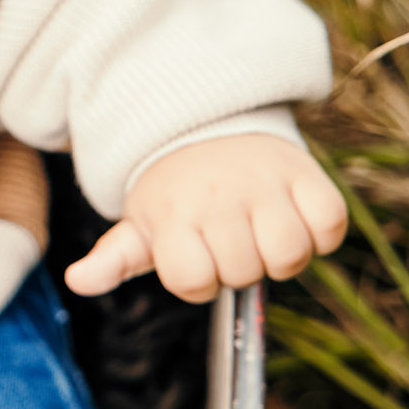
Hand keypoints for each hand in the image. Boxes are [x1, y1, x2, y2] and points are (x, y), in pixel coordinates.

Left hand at [63, 134, 347, 302]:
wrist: (206, 127)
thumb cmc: (174, 192)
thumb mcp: (140, 223)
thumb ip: (113, 259)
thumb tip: (77, 281)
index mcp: (173, 212)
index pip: (192, 281)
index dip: (195, 282)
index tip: (192, 257)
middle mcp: (217, 195)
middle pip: (244, 272)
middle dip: (237, 268)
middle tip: (227, 238)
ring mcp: (263, 181)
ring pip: (290, 254)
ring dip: (282, 257)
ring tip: (261, 233)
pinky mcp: (305, 170)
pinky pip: (330, 223)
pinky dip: (321, 232)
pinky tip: (295, 218)